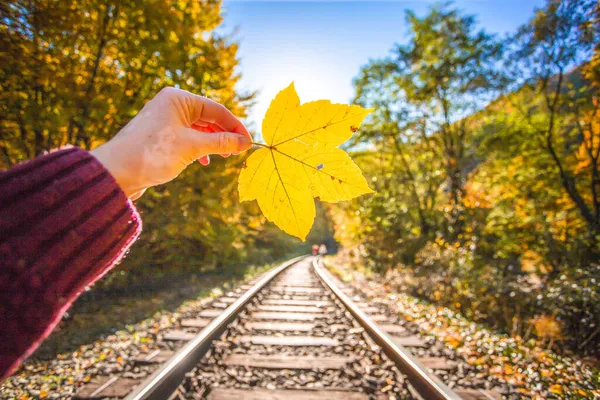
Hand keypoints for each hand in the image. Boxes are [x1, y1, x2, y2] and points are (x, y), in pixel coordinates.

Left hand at [91, 87, 251, 198]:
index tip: (250, 142)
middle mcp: (171, 104)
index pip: (217, 109)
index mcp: (178, 98)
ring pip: (198, 128)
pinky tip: (204, 161)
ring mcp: (165, 119)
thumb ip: (222, 143)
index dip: (236, 126)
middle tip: (238, 152)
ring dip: (213, 142)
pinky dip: (199, 148)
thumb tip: (245, 142)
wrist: (117, 171)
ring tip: (223, 157)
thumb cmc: (153, 153)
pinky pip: (187, 137)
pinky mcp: (160, 135)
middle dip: (224, 135)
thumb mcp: (193, 147)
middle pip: (208, 117)